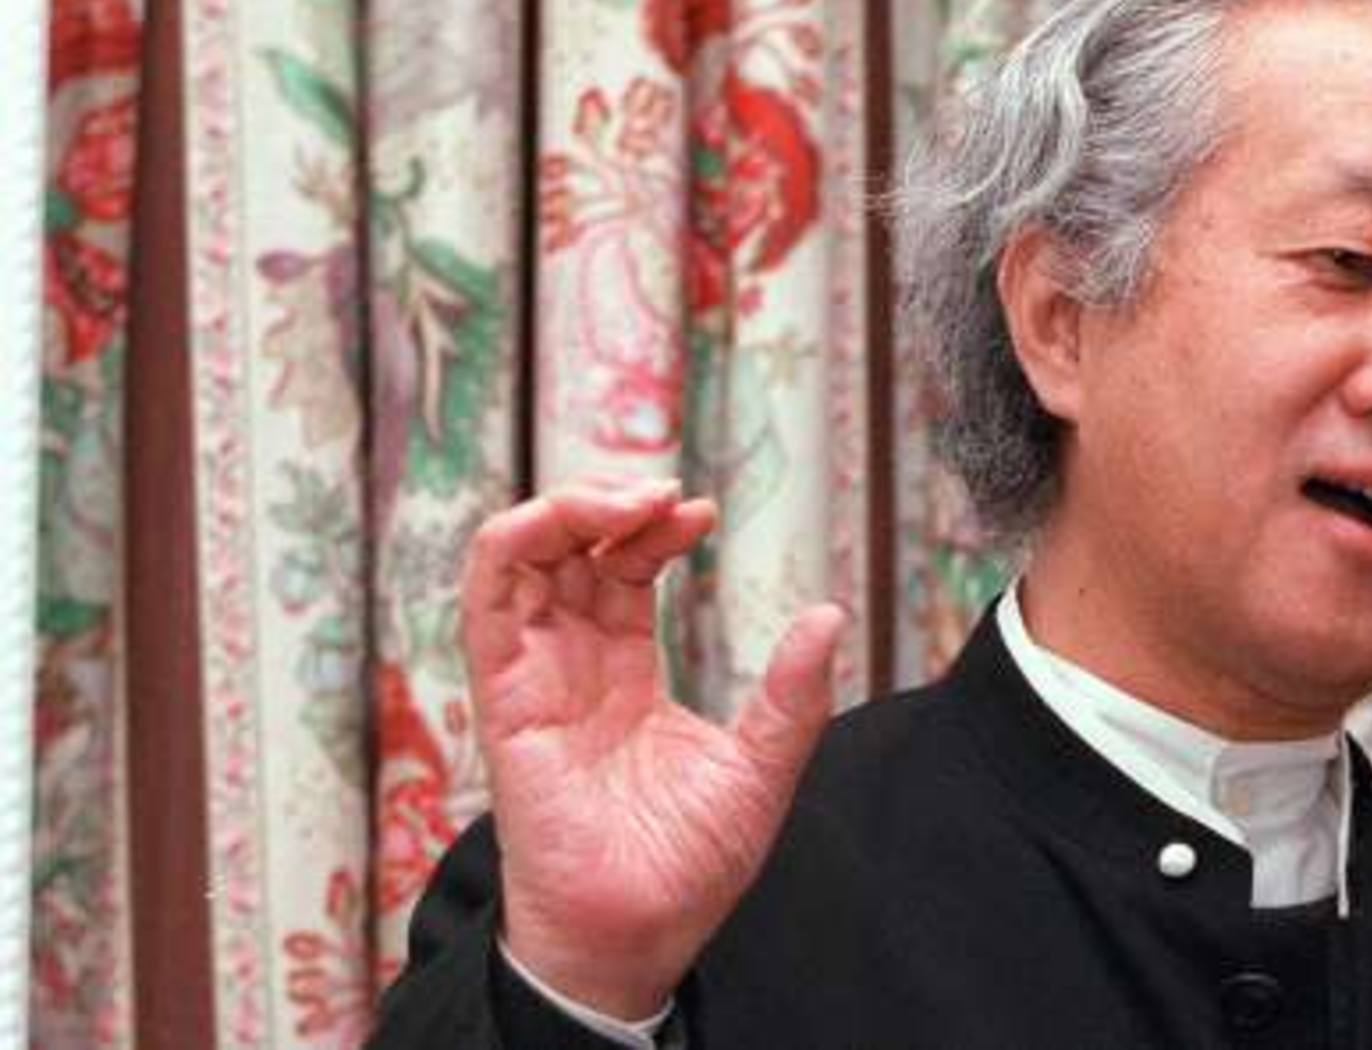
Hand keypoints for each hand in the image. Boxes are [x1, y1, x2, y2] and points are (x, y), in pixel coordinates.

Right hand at [459, 476, 846, 1018]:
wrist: (641, 934)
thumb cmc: (688, 868)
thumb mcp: (762, 766)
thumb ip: (791, 694)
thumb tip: (829, 613)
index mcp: (623, 676)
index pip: (622, 572)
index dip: (655, 528)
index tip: (702, 512)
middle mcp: (571, 668)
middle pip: (567, 550)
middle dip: (610, 501)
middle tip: (667, 494)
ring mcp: (533, 680)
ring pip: (518, 560)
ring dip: (566, 509)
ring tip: (630, 499)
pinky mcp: (506, 702)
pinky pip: (486, 607)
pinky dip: (515, 546)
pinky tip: (568, 522)